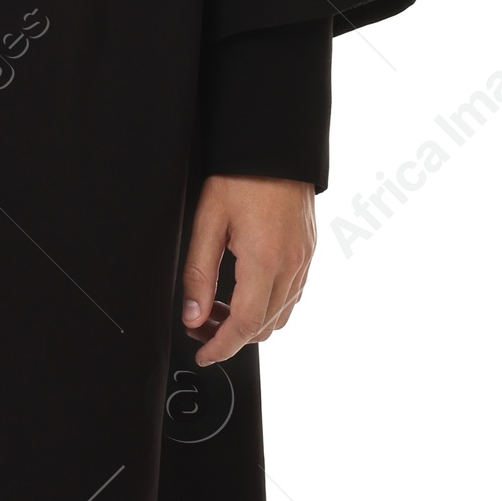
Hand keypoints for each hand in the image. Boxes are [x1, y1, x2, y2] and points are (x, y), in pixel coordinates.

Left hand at [181, 174, 316, 365]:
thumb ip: (198, 272)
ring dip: (249, 323)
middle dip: (230, 336)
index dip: (221, 347)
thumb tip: (193, 315)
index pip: (244, 325)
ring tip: (217, 308)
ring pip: (280, 316)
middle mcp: (291, 267)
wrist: (276, 147)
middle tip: (199, 325)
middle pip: (263, 327)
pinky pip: (292, 296)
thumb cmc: (242, 176)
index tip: (203, 353)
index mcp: (265, 261)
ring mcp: (304, 261)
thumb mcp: (208, 220)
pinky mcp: (309, 253)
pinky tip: (243, 292)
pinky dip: (267, 306)